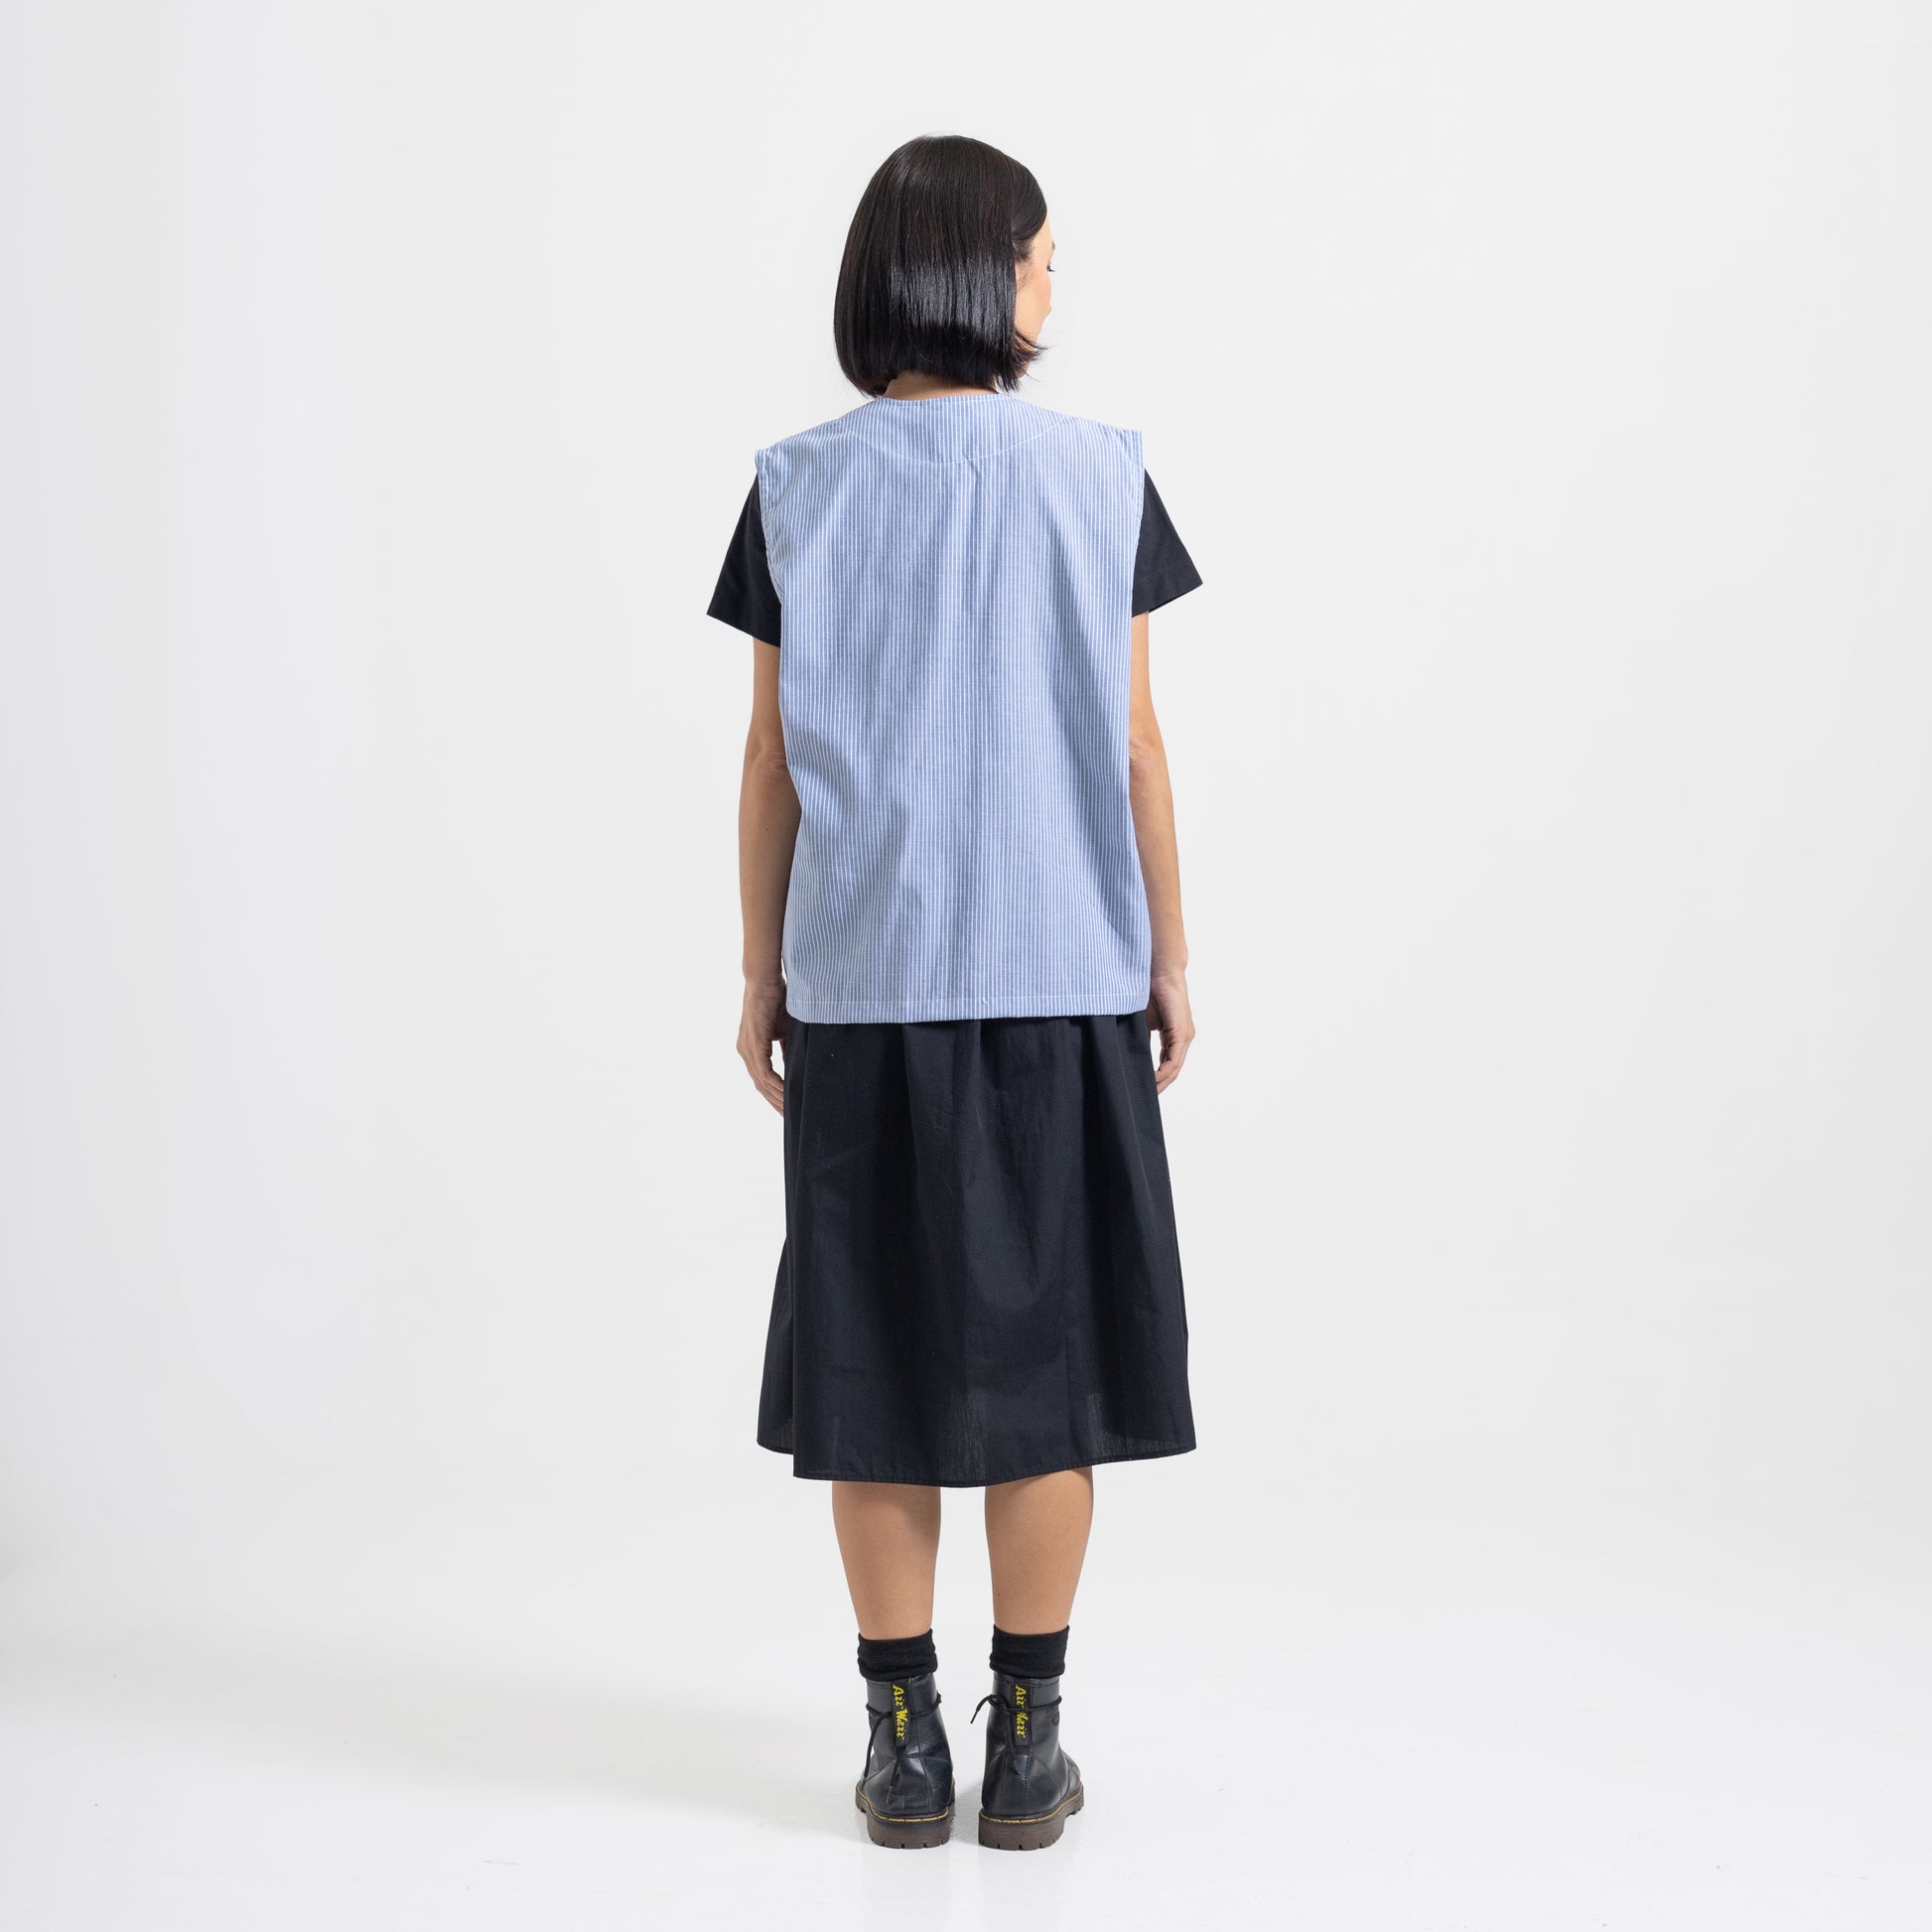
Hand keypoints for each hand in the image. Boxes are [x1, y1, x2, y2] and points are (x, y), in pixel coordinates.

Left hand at [738, 977, 787, 1113]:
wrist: (767, 980)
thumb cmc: (778, 999)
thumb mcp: (785, 1030)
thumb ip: (788, 1049)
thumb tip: (798, 1065)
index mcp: (750, 1048)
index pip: (761, 1079)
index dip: (774, 1095)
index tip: (787, 1108)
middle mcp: (745, 1051)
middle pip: (760, 1086)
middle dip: (775, 1103)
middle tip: (790, 1119)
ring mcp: (747, 1049)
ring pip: (762, 1083)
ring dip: (777, 1098)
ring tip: (791, 1112)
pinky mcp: (754, 1044)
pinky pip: (765, 1073)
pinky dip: (777, 1086)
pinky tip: (788, 1095)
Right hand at [1146, 970, 1193, 1093]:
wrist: (1159, 971)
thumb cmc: (1148, 990)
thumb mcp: (1141, 1020)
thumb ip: (1138, 1037)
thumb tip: (1124, 1053)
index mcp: (1174, 1035)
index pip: (1167, 1064)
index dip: (1156, 1078)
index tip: (1142, 1088)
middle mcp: (1183, 1038)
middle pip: (1172, 1071)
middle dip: (1158, 1086)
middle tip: (1143, 1098)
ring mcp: (1184, 1036)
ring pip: (1174, 1069)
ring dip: (1161, 1083)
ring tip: (1146, 1093)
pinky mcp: (1181, 1033)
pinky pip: (1173, 1060)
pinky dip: (1163, 1072)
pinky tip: (1152, 1080)